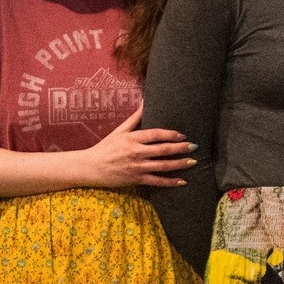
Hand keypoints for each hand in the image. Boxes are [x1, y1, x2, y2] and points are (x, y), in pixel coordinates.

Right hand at [79, 107, 194, 188]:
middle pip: (162, 150)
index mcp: (132, 139)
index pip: (155, 135)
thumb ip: (134, 118)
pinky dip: (169, 182)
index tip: (182, 135)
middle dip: (180, 148)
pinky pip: (156, 181)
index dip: (170, 134)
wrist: (90, 167)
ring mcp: (136, 167)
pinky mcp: (135, 179)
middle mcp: (135, 152)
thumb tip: (145, 101)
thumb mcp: (119, 131)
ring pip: (162, 166)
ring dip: (179, 164)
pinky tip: (182, 181)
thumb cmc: (105, 148)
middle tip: (194, 146)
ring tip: (192, 162)